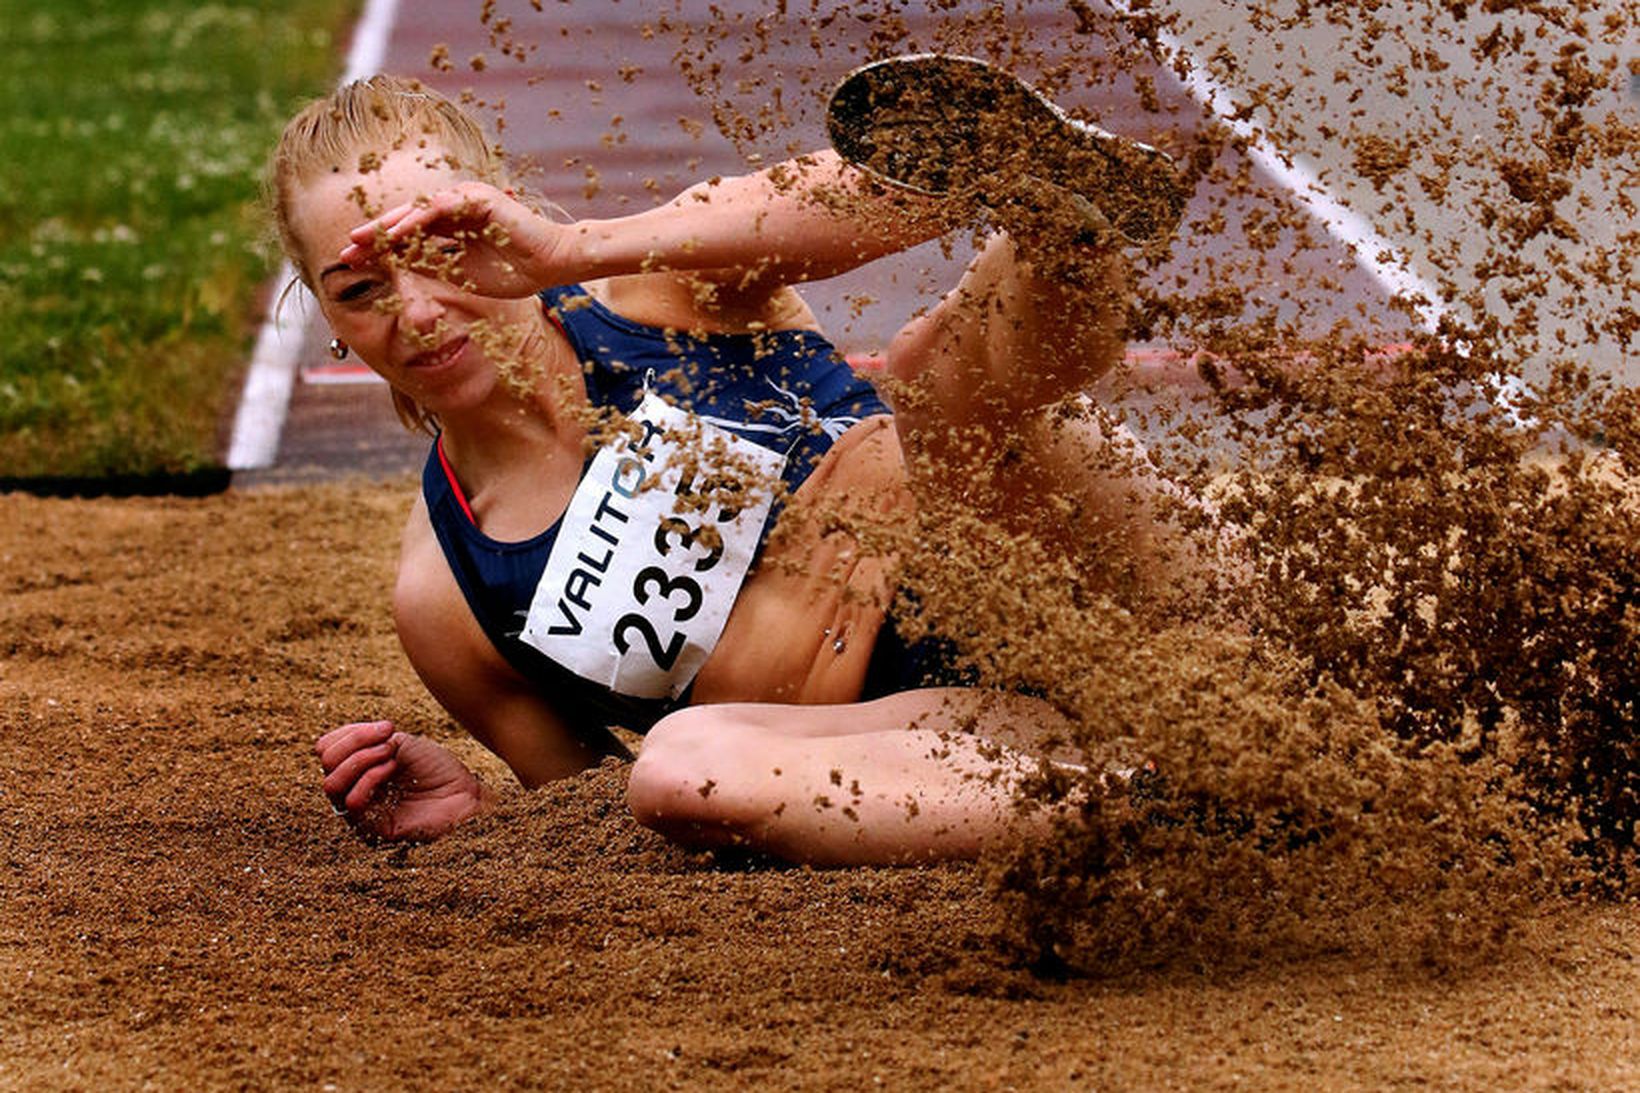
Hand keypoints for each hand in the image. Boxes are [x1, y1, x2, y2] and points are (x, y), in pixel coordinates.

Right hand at [315, 721, 492, 841]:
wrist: (466, 793)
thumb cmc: (437, 768)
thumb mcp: (398, 743)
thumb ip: (362, 741)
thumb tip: (323, 747)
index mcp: (357, 768)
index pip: (326, 748)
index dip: (350, 733)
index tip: (387, 727)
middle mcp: (353, 789)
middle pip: (326, 762)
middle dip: (356, 742)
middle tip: (390, 738)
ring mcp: (360, 811)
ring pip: (331, 783)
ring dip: (361, 760)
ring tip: (392, 754)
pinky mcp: (371, 829)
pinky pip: (351, 802)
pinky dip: (369, 778)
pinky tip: (392, 770)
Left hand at [336, 182, 564, 298]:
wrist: (552, 265)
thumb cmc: (514, 271)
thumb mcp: (460, 273)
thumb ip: (429, 265)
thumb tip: (394, 267)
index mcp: (452, 225)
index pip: (409, 234)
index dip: (380, 248)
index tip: (354, 264)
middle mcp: (455, 207)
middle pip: (406, 220)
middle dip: (375, 236)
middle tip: (346, 251)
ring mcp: (465, 199)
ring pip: (417, 212)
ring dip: (387, 227)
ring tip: (360, 241)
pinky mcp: (476, 198)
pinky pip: (437, 210)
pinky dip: (414, 223)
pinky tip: (393, 235)